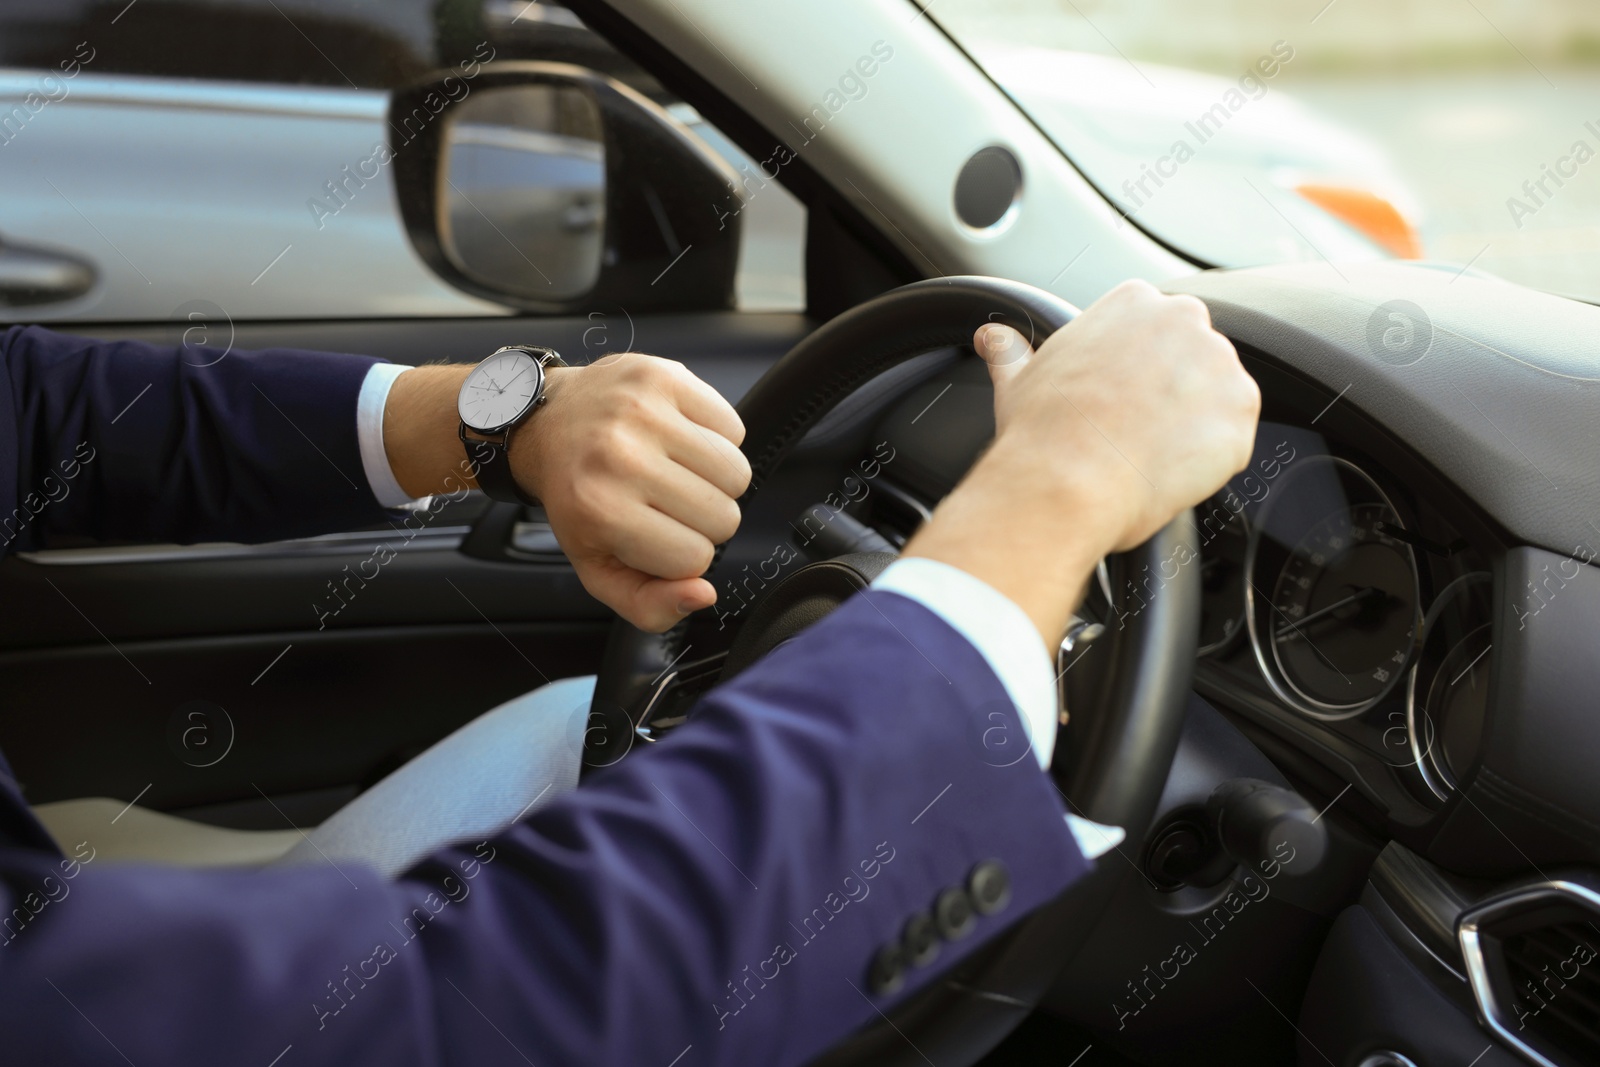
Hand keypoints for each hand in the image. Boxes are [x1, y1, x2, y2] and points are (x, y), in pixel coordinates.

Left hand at [514, 353, 751, 631]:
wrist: (548, 423)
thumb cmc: (578, 499)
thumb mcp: (598, 568)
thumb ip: (649, 605)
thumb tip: (703, 595)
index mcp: (602, 510)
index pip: (696, 558)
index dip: (683, 555)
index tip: (655, 534)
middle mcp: (621, 456)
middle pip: (723, 517)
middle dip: (702, 519)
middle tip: (665, 501)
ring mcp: (645, 411)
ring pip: (737, 474)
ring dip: (716, 481)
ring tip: (676, 471)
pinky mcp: (666, 376)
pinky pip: (734, 428)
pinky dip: (717, 440)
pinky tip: (681, 440)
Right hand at [903, 279, 1259, 644]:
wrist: (1065, 483)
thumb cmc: (1041, 433)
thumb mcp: (1019, 380)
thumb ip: (1012, 352)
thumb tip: (991, 339)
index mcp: (1134, 303)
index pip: (1155, 330)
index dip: (1139, 371)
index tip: (1121, 398)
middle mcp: (1185, 321)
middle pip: (1194, 357)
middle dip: (1173, 392)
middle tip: (1135, 430)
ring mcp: (1220, 366)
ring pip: (1217, 398)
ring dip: (1193, 425)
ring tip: (1148, 455)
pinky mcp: (1241, 416)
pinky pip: (1232, 439)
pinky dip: (1209, 460)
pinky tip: (1168, 472)